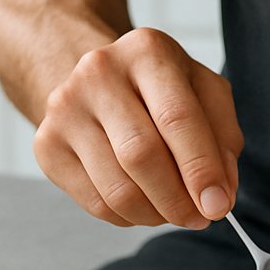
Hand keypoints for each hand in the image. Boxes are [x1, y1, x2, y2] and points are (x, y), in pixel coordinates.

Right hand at [35, 27, 243, 228]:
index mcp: (146, 51)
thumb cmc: (160, 89)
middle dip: (178, 200)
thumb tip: (219, 192)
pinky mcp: (47, 144)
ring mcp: (65, 109)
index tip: (219, 206)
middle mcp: (98, 72)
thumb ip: (222, 137)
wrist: (98, 80)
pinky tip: (144, 205)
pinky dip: (128, 216)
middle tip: (200, 218)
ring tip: (174, 211)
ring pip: (116, 189)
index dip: (201, 169)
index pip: (177, 117)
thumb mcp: (204, 92)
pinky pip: (95, 203)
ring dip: (155, 214)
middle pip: (140, 155)